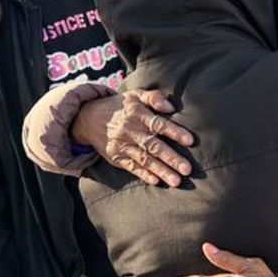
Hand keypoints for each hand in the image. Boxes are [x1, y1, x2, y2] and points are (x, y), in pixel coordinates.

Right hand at [71, 90, 193, 186]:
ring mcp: (122, 145)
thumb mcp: (135, 95)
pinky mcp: (116, 157)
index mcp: (137, 113)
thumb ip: (154, 98)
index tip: (190, 141)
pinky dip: (143, 174)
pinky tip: (155, 181)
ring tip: (176, 181)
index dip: (174, 132)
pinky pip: (131, 167)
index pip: (158, 124)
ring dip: (161, 171)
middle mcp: (130, 130)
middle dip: (171, 158)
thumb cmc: (120, 106)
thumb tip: (172, 107)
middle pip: (153, 145)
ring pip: (144, 159)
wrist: (87, 117)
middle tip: (187, 169)